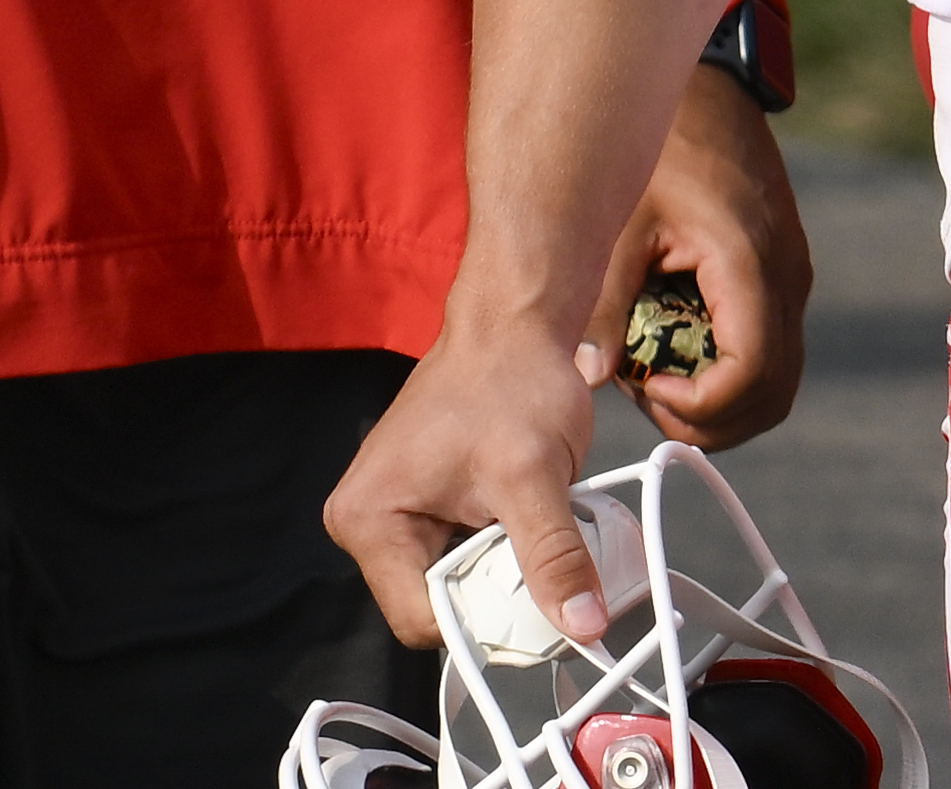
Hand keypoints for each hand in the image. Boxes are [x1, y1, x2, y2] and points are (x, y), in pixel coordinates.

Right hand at [324, 300, 608, 653]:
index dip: (483, 624)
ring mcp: (395, 514)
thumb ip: (554, 555)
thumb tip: (584, 626)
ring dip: (502, 568)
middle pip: (436, 606)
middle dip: (495, 593)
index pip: (421, 621)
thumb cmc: (511, 380)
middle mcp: (366, 523)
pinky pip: (462, 553)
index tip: (539, 610)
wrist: (514, 324)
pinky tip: (525, 517)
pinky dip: (501, 546)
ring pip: (455, 582)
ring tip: (535, 527)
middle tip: (546, 562)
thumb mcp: (536, 474)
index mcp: (368, 521)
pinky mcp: (423, 504)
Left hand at [587, 66, 811, 447]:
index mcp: (750, 264)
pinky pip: (770, 346)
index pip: (752, 375)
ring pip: (778, 378)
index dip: (701, 406)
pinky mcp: (781, 272)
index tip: (648, 390)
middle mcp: (786, 276)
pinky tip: (673, 347)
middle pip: (774, 393)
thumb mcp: (620, 224)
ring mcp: (790, 274)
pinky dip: (730, 370)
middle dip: (712, 419)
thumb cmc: (662, 145)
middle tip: (650, 401)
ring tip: (657, 377)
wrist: (706, 85)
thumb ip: (605, 304)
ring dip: (722, 401)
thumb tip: (587, 377)